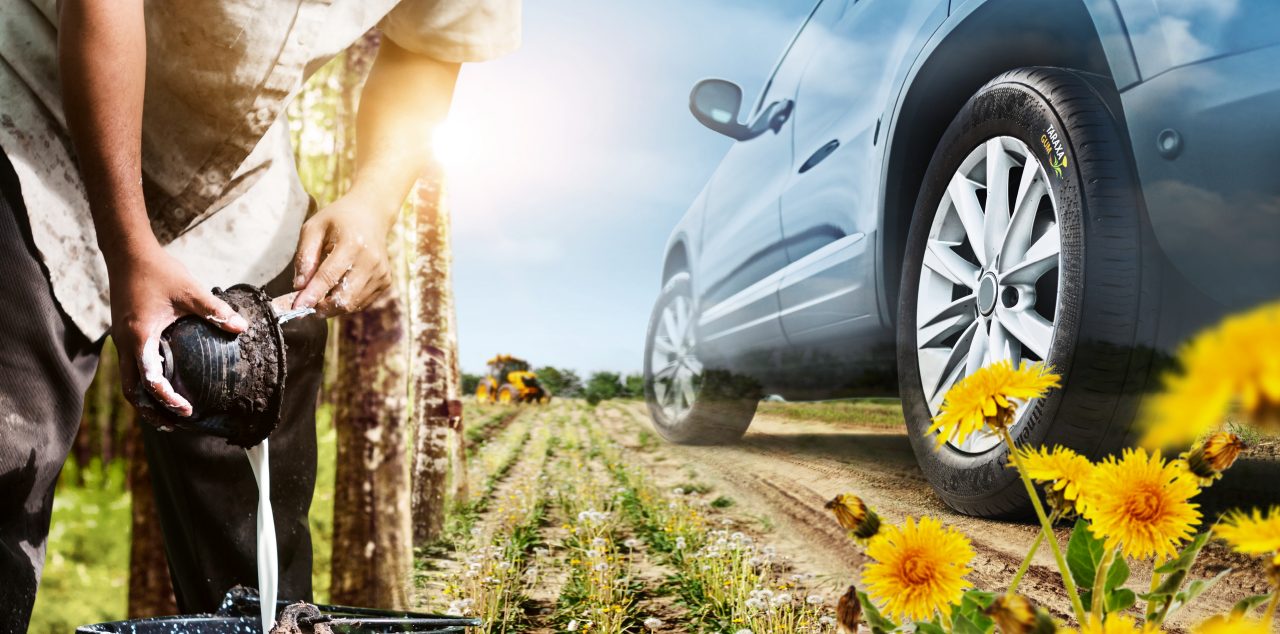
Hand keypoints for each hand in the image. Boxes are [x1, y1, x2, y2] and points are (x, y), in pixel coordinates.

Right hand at [109, 245, 247, 416]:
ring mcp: (121, 340)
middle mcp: (125, 343)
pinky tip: (163, 382)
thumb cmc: (158, 271)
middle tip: (175, 424)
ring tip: (167, 414)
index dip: (167, 400)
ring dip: (145, 400)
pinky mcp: (124, 334)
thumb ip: (215, 310)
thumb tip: (241, 327)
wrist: (128, 252)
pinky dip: (143, 382)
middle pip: (131, 390)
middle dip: (151, 410)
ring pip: (128, 380)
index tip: (186, 411)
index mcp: (139, 337)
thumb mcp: (190, 290)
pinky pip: (130, 366)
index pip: (150, 380)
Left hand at [290, 192, 393, 316]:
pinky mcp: (385, 280)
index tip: (296, 307)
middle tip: (307, 305)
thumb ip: (304, 256)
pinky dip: (346, 302)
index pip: (329, 276)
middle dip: (322, 307)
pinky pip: (361, 302)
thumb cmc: (338, 220)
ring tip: (321, 294)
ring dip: (332, 306)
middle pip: (344, 298)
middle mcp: (370, 260)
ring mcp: (381, 272)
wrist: (372, 214)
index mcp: (352, 243)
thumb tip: (299, 286)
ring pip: (353, 304)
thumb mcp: (314, 228)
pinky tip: (338, 289)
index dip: (311, 295)